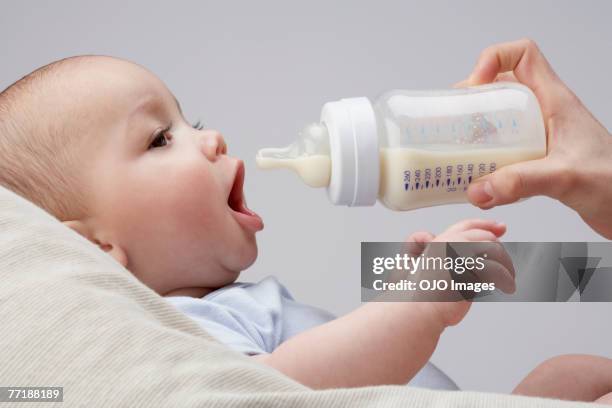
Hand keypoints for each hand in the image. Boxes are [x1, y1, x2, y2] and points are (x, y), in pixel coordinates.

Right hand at [406, 219, 514, 325]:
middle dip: (500, 252)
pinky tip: (506, 287)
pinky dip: (505, 280)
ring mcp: (461, 256)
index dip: (487, 224)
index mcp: (440, 241)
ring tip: (508, 281)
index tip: (501, 227)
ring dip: (506, 267)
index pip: (468, 225)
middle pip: (486, 238)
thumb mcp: (419, 263)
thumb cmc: (417, 294)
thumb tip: (443, 240)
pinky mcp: (471, 271)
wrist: (416, 310)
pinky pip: (496, 271)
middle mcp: (451, 244)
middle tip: (507, 266)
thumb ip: (434, 250)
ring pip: (495, 252)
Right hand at [455, 39, 611, 238]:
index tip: (475, 87)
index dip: (493, 60)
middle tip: (456, 122)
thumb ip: (520, 182)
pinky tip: (479, 180)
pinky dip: (485, 161)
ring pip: (498, 120)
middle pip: (500, 87)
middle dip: (473, 101)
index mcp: (555, 101)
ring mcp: (539, 136)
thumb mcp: (565, 177)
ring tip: (459, 151)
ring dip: (476, 133)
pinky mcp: (535, 159)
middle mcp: (544, 113)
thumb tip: (478, 188)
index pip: (523, 55)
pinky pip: (502, 150)